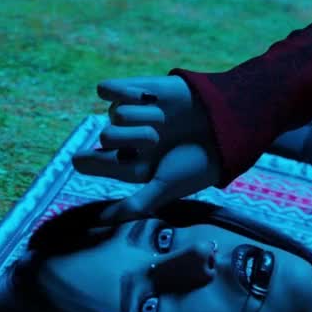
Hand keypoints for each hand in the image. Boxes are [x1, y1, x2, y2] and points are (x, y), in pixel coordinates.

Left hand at [72, 76, 221, 222]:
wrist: (222, 125)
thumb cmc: (196, 163)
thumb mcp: (166, 187)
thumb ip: (135, 205)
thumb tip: (101, 222)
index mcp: (127, 165)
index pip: (89, 162)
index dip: (93, 160)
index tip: (102, 157)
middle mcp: (124, 140)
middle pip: (106, 136)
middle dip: (134, 138)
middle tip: (158, 140)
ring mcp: (128, 115)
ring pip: (115, 114)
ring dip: (145, 117)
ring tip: (166, 121)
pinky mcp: (131, 90)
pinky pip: (106, 90)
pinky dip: (125, 93)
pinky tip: (147, 98)